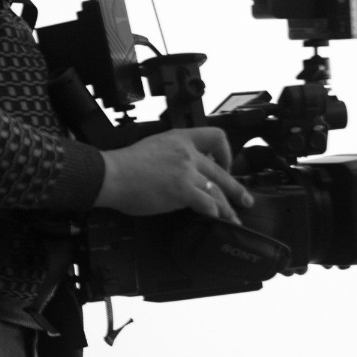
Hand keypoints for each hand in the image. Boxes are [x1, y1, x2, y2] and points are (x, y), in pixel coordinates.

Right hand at [94, 127, 254, 223]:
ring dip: (228, 207)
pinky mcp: (182, 190)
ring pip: (217, 190)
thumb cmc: (125, 165)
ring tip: (234, 218)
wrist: (112, 174)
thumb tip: (184, 170)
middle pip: (221, 170)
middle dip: (236, 189)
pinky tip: (215, 220)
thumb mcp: (154, 146)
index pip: (215, 136)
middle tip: (244, 199)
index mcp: (180, 138)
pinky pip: (207, 203)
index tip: (225, 165)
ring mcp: (186, 171)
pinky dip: (214, 213)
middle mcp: (187, 152)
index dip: (226, 152)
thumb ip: (173, 154)